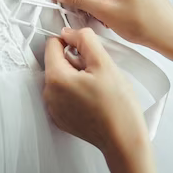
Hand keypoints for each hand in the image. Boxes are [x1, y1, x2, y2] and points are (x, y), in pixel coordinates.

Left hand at [43, 27, 147, 157]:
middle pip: (57, 62)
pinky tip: (95, 99)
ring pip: (62, 78)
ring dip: (77, 76)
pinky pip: (65, 95)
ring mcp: (54, 109)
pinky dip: (77, 92)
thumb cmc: (117, 105)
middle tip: (98, 72)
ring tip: (98, 87)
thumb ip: (85, 40)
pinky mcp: (62, 119)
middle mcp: (49, 94)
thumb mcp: (104, 63)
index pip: (53, 44)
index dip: (71, 41)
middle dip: (75, 60)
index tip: (87, 50)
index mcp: (55, 78)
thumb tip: (70, 32)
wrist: (124, 140)